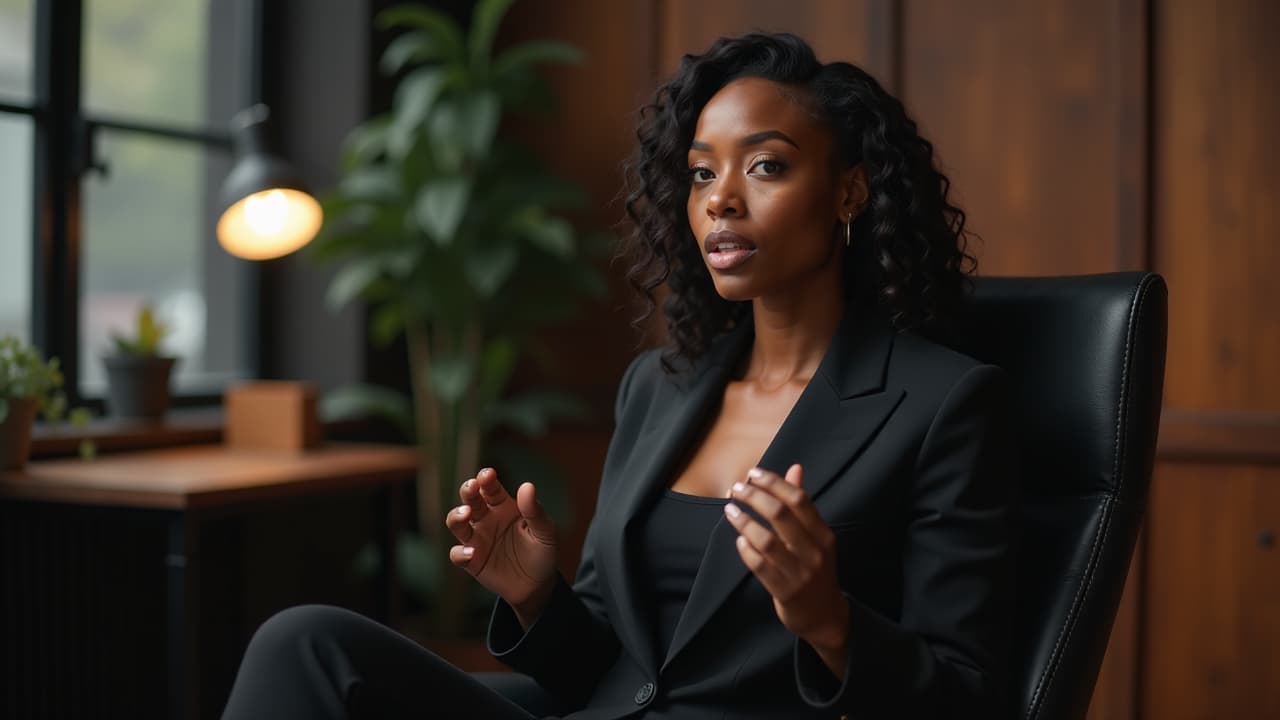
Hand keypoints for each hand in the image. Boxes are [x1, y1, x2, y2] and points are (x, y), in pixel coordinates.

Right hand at [446, 468, 558, 625]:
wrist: (538, 585)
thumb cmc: (542, 552)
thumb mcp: (545, 532)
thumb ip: (535, 510)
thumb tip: (527, 486)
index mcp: (504, 506)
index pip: (491, 488)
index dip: (486, 479)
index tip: (488, 475)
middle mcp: (486, 519)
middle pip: (470, 499)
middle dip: (468, 490)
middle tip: (472, 487)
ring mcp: (477, 539)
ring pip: (456, 523)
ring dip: (456, 516)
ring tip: (466, 514)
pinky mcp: (471, 561)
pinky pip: (457, 554)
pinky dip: (461, 553)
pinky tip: (472, 553)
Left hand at [725, 464, 849, 673]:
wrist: (824, 616)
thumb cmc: (816, 569)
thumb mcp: (816, 537)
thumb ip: (802, 504)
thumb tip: (795, 468)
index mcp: (823, 535)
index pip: (799, 500)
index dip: (774, 483)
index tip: (753, 473)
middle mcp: (814, 552)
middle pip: (781, 515)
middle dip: (755, 497)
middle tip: (737, 488)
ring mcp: (800, 573)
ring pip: (767, 540)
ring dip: (744, 521)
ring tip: (730, 510)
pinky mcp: (785, 591)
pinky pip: (760, 566)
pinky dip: (746, 550)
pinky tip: (739, 541)